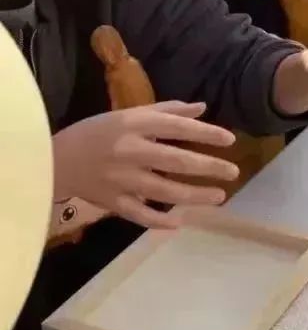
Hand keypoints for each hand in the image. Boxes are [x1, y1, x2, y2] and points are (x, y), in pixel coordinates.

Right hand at [52, 102, 238, 228]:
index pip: (177, 127)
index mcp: (134, 125)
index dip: (206, 133)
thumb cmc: (97, 133)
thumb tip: (203, 108)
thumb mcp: (129, 114)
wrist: (52, 160)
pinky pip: (138, 214)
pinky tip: (179, 222)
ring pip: (163, 190)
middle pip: (175, 160)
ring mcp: (120, 179)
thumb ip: (168, 111)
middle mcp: (129, 151)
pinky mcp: (110, 202)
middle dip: (208, 167)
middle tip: (233, 172)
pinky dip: (158, 220)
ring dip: (194, 195)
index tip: (230, 140)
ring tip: (219, 197)